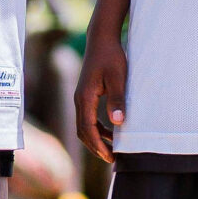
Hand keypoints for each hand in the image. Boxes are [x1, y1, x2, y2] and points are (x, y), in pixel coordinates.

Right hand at [75, 32, 127, 164]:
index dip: (98, 145)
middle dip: (96, 147)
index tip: (110, 157)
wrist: (102, 39)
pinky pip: (88, 117)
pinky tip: (111, 130)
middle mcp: (79, 99)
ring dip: (96, 139)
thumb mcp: (118, 78)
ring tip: (112, 149)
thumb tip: (118, 123)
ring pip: (84, 125)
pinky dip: (97, 128)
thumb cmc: (111, 56)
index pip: (88, 129)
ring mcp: (81, 97)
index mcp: (85, 97)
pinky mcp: (86, 94)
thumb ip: (117, 100)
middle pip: (83, 131)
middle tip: (111, 160)